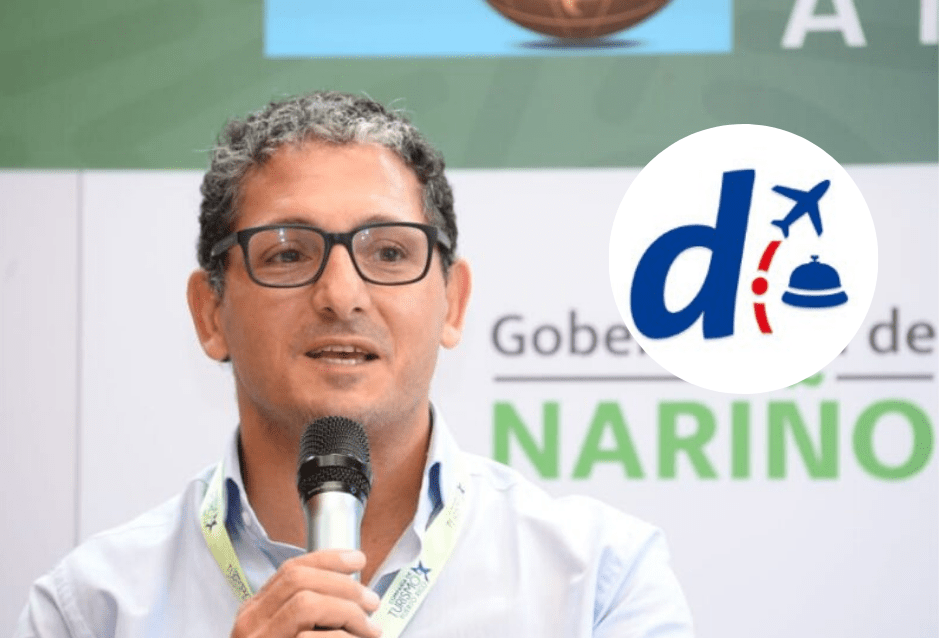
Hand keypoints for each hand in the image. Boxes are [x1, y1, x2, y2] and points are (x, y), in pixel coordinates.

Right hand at [230, 549, 382, 637]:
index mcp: (255, 613)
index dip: (328, 559)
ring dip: (347, 609)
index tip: (358, 560)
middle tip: (372, 602)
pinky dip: (340, 635)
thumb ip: (308, 616)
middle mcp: (250, 625)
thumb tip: (352, 593)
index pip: (291, 570)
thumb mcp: (290, 633)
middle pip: (299, 579)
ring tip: (369, 628)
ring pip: (306, 603)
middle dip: (343, 584)